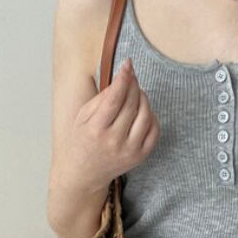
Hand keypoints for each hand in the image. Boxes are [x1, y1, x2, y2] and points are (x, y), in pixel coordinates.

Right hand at [63, 58, 159, 192]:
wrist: (84, 173)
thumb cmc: (82, 140)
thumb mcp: (83, 116)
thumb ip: (102, 97)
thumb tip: (123, 78)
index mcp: (96, 129)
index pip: (115, 99)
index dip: (123, 78)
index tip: (128, 64)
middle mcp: (114, 141)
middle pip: (132, 104)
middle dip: (134, 84)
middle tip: (131, 76)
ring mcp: (130, 150)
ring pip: (146, 114)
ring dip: (143, 98)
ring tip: (135, 93)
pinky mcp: (140, 156)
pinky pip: (154, 130)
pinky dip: (151, 115)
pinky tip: (142, 111)